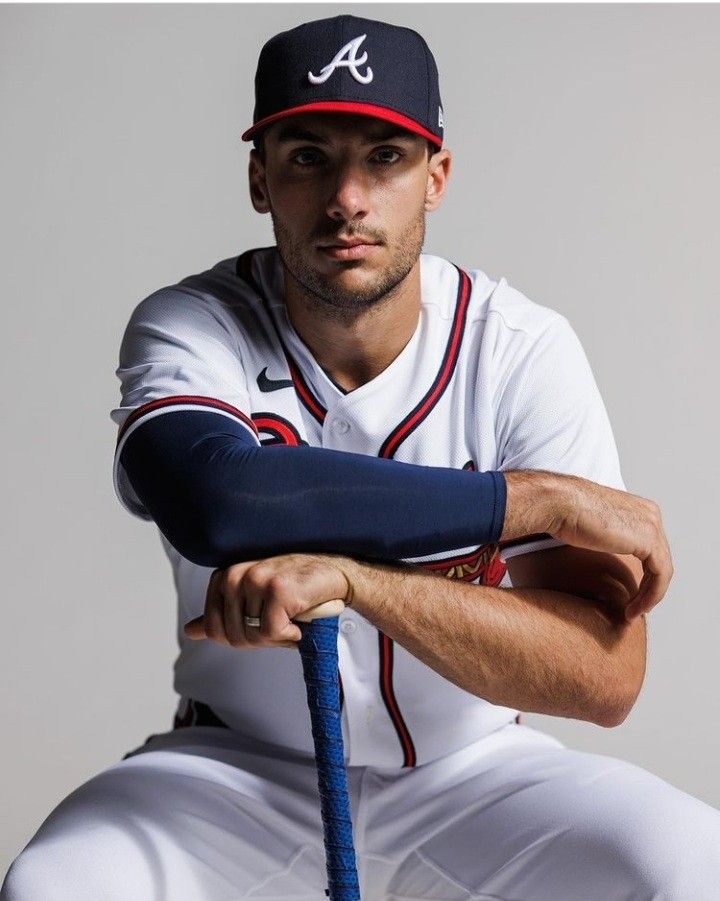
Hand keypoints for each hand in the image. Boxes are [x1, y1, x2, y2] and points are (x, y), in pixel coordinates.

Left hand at [183, 553, 355, 648]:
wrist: (334, 575)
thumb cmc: (293, 589)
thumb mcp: (251, 600)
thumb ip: (220, 614)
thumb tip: (191, 631)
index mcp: (224, 576)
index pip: (213, 629)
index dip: (240, 637)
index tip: (262, 624)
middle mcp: (235, 574)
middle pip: (232, 636)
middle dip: (260, 640)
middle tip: (281, 624)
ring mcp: (255, 580)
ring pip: (252, 636)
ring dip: (277, 638)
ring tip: (292, 618)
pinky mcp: (277, 590)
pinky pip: (271, 632)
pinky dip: (290, 635)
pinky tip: (300, 620)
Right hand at [502, 471, 673, 619]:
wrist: (558, 503)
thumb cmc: (564, 513)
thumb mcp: (592, 529)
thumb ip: (607, 539)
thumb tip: (604, 558)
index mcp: (638, 509)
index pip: (652, 547)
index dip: (645, 575)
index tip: (631, 595)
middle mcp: (650, 514)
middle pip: (659, 558)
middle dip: (649, 586)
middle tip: (635, 607)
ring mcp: (651, 525)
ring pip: (663, 569)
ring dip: (650, 596)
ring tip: (634, 612)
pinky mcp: (648, 539)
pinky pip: (660, 575)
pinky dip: (651, 595)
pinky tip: (635, 608)